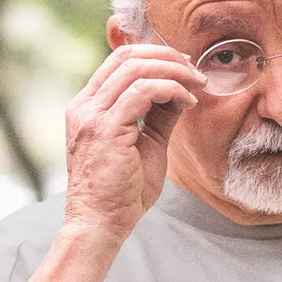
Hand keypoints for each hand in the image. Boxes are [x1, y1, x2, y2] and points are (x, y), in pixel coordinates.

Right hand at [63, 44, 205, 246]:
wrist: (100, 225)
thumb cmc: (120, 193)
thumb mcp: (145, 145)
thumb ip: (158, 117)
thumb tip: (181, 91)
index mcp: (87, 107)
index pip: (119, 61)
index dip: (155, 56)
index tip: (185, 68)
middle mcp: (84, 106)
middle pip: (126, 56)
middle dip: (167, 57)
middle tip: (195, 71)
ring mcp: (92, 116)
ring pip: (136, 69)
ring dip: (174, 72)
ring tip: (197, 84)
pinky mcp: (105, 129)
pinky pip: (143, 92)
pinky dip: (171, 90)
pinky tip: (187, 102)